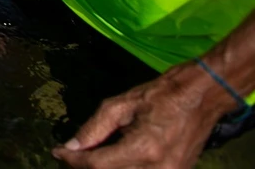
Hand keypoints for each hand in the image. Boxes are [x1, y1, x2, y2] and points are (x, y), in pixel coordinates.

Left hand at [51, 65, 229, 167]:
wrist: (201, 97)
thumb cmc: (159, 96)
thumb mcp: (121, 105)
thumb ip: (93, 129)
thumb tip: (70, 147)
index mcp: (143, 149)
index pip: (97, 165)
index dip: (73, 161)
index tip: (57, 153)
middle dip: (85, 168)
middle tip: (70, 156)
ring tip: (88, 158)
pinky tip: (111, 160)